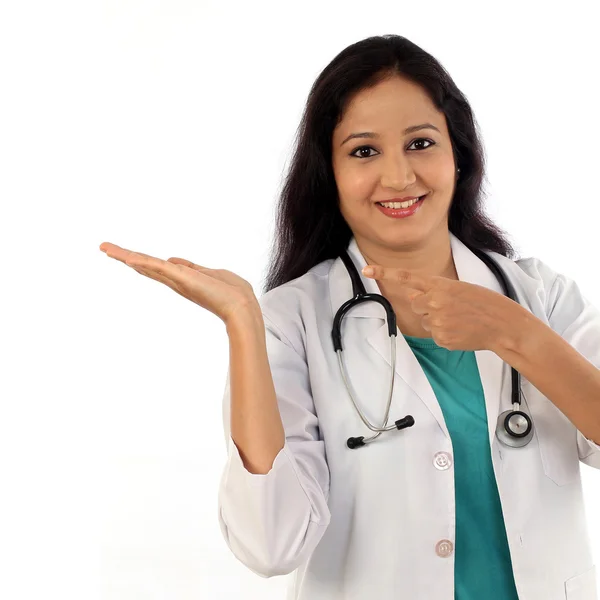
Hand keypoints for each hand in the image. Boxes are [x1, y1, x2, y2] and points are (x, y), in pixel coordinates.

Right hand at [99, 242, 258, 323]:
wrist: (242, 307)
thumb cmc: (232, 292)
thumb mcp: (208, 273)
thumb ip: (191, 267)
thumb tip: (174, 260)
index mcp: (182, 279)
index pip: (156, 267)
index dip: (139, 260)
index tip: (123, 254)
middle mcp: (175, 281)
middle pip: (145, 266)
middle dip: (124, 256)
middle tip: (104, 248)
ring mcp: (177, 280)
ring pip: (147, 265)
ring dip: (126, 256)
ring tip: (106, 248)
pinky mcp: (182, 278)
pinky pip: (159, 267)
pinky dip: (143, 262)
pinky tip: (128, 258)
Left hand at [362, 264, 514, 351]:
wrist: (502, 324)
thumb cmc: (483, 303)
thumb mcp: (458, 289)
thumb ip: (433, 291)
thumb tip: (412, 298)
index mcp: (440, 285)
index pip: (406, 277)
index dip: (384, 273)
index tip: (367, 269)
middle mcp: (434, 302)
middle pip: (415, 304)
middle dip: (427, 306)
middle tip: (450, 308)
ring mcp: (437, 321)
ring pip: (424, 321)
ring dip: (437, 320)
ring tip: (459, 319)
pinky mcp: (441, 338)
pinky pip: (434, 335)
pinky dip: (445, 334)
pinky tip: (460, 330)